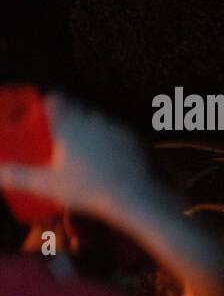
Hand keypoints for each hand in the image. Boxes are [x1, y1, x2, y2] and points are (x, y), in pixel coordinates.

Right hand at [0, 92, 165, 219]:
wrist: (135, 196)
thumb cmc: (89, 189)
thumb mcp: (47, 185)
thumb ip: (17, 176)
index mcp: (70, 124)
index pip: (55, 98)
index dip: (47, 104)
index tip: (42, 115)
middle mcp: (94, 119)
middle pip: (76, 109)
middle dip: (67, 120)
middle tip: (59, 139)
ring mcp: (116, 127)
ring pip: (97, 120)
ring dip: (89, 130)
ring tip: (84, 152)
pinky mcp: (134, 138)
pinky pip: (117, 132)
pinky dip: (110, 140)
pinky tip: (107, 158)